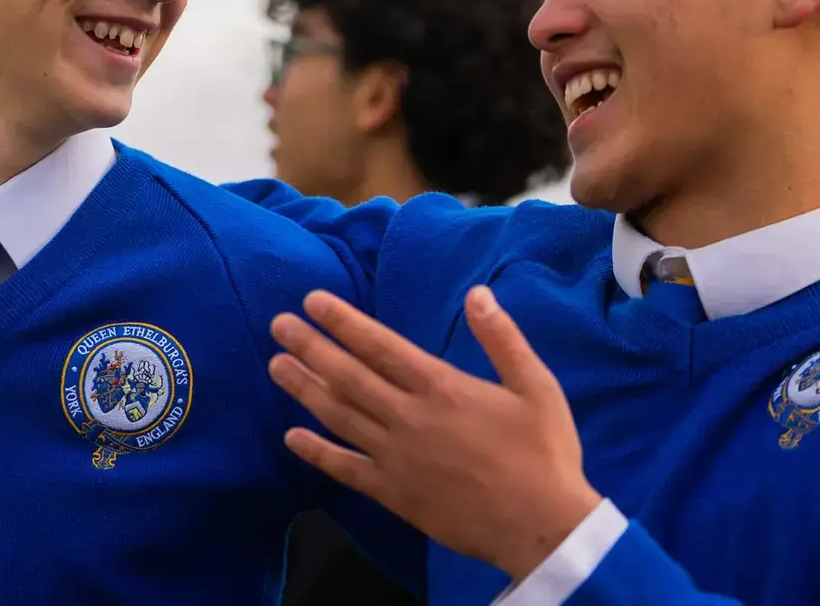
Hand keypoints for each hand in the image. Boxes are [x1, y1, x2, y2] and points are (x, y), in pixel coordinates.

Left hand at [269, 288, 599, 581]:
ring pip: (339, 416)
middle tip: (279, 325)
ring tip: (276, 365)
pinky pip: (346, 469)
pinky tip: (291, 438)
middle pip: (347, 376)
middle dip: (310, 347)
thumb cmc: (544, 452)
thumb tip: (477, 292)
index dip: (342, 321)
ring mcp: (397, 457)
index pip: (379, 345)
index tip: (311, 301)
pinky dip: (316, 453)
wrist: (541, 527)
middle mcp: (409, 418)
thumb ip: (502, 338)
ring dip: (304, 389)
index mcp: (441, 387)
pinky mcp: (394, 493)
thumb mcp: (535, 386)